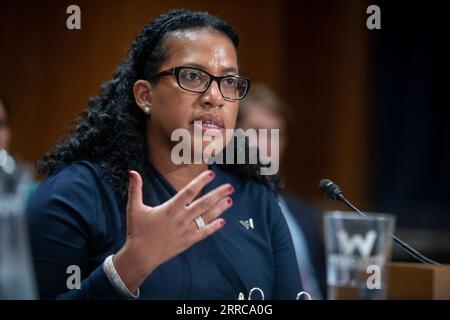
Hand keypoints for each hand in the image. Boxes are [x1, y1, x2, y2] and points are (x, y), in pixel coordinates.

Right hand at [113, 169, 233, 292]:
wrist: (141, 256)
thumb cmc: (137, 231)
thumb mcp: (134, 208)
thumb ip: (135, 189)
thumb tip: (132, 172)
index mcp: (170, 208)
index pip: (189, 191)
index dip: (201, 181)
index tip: (212, 174)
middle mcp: (181, 218)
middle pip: (204, 203)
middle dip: (218, 194)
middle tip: (230, 187)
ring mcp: (186, 230)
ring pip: (207, 217)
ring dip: (219, 208)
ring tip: (230, 200)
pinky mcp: (188, 241)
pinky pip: (204, 233)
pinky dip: (214, 227)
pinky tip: (222, 221)